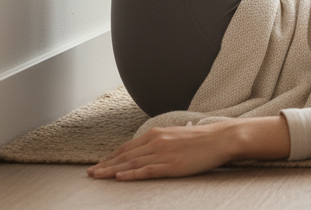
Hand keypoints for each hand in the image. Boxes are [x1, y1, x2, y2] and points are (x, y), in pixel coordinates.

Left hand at [87, 120, 242, 180]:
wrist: (221, 138)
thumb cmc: (201, 139)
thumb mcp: (176, 136)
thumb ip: (160, 142)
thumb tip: (148, 150)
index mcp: (157, 133)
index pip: (127, 147)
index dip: (111, 156)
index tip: (98, 164)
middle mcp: (157, 141)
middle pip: (125, 155)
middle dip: (105, 164)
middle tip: (89, 173)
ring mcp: (163, 153)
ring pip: (131, 164)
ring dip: (111, 171)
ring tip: (97, 177)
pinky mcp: (171, 165)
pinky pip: (147, 171)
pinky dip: (131, 175)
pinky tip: (119, 178)